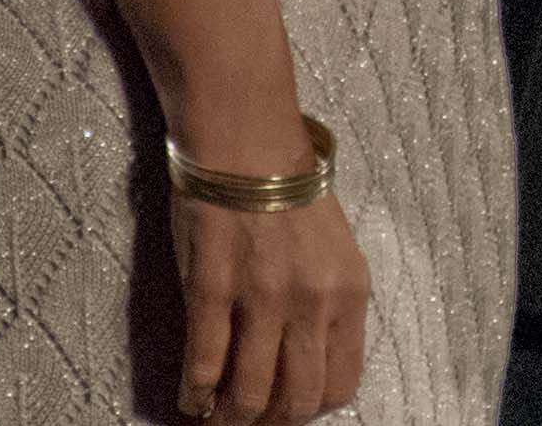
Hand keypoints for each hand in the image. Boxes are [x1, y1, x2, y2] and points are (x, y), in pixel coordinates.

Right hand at [171, 186, 368, 419]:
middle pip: (298, 400)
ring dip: (232, 417)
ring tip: (218, 416)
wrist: (248, 142)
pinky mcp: (212, 290)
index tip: (290, 406)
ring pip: (250, 395)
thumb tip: (306, 363)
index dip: (311, 405)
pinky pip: (203, 366)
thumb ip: (328, 304)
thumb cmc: (291, 192)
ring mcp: (261, 298)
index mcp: (349, 291)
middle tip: (252, 417)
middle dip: (273, 421)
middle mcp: (311, 301)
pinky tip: (192, 399)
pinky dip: (195, 395)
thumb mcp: (335, 249)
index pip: (341, 383)